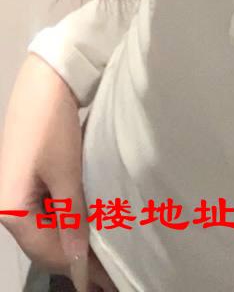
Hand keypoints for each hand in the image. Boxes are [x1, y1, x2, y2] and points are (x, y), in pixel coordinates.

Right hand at [0, 54, 117, 290]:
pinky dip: (68, 217)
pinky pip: (47, 208)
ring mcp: (17, 189)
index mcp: (10, 209)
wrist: (47, 77)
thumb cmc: (54, 126)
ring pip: (46, 226)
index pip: (46, 252)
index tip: (106, 281)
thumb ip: (71, 219)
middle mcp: (8, 204)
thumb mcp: (66, 173)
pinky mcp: (28, 176)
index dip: (77, 268)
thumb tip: (77, 262)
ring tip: (104, 251)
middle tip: (109, 273)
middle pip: (43, 242)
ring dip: (72, 238)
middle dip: (75, 257)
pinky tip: (88, 223)